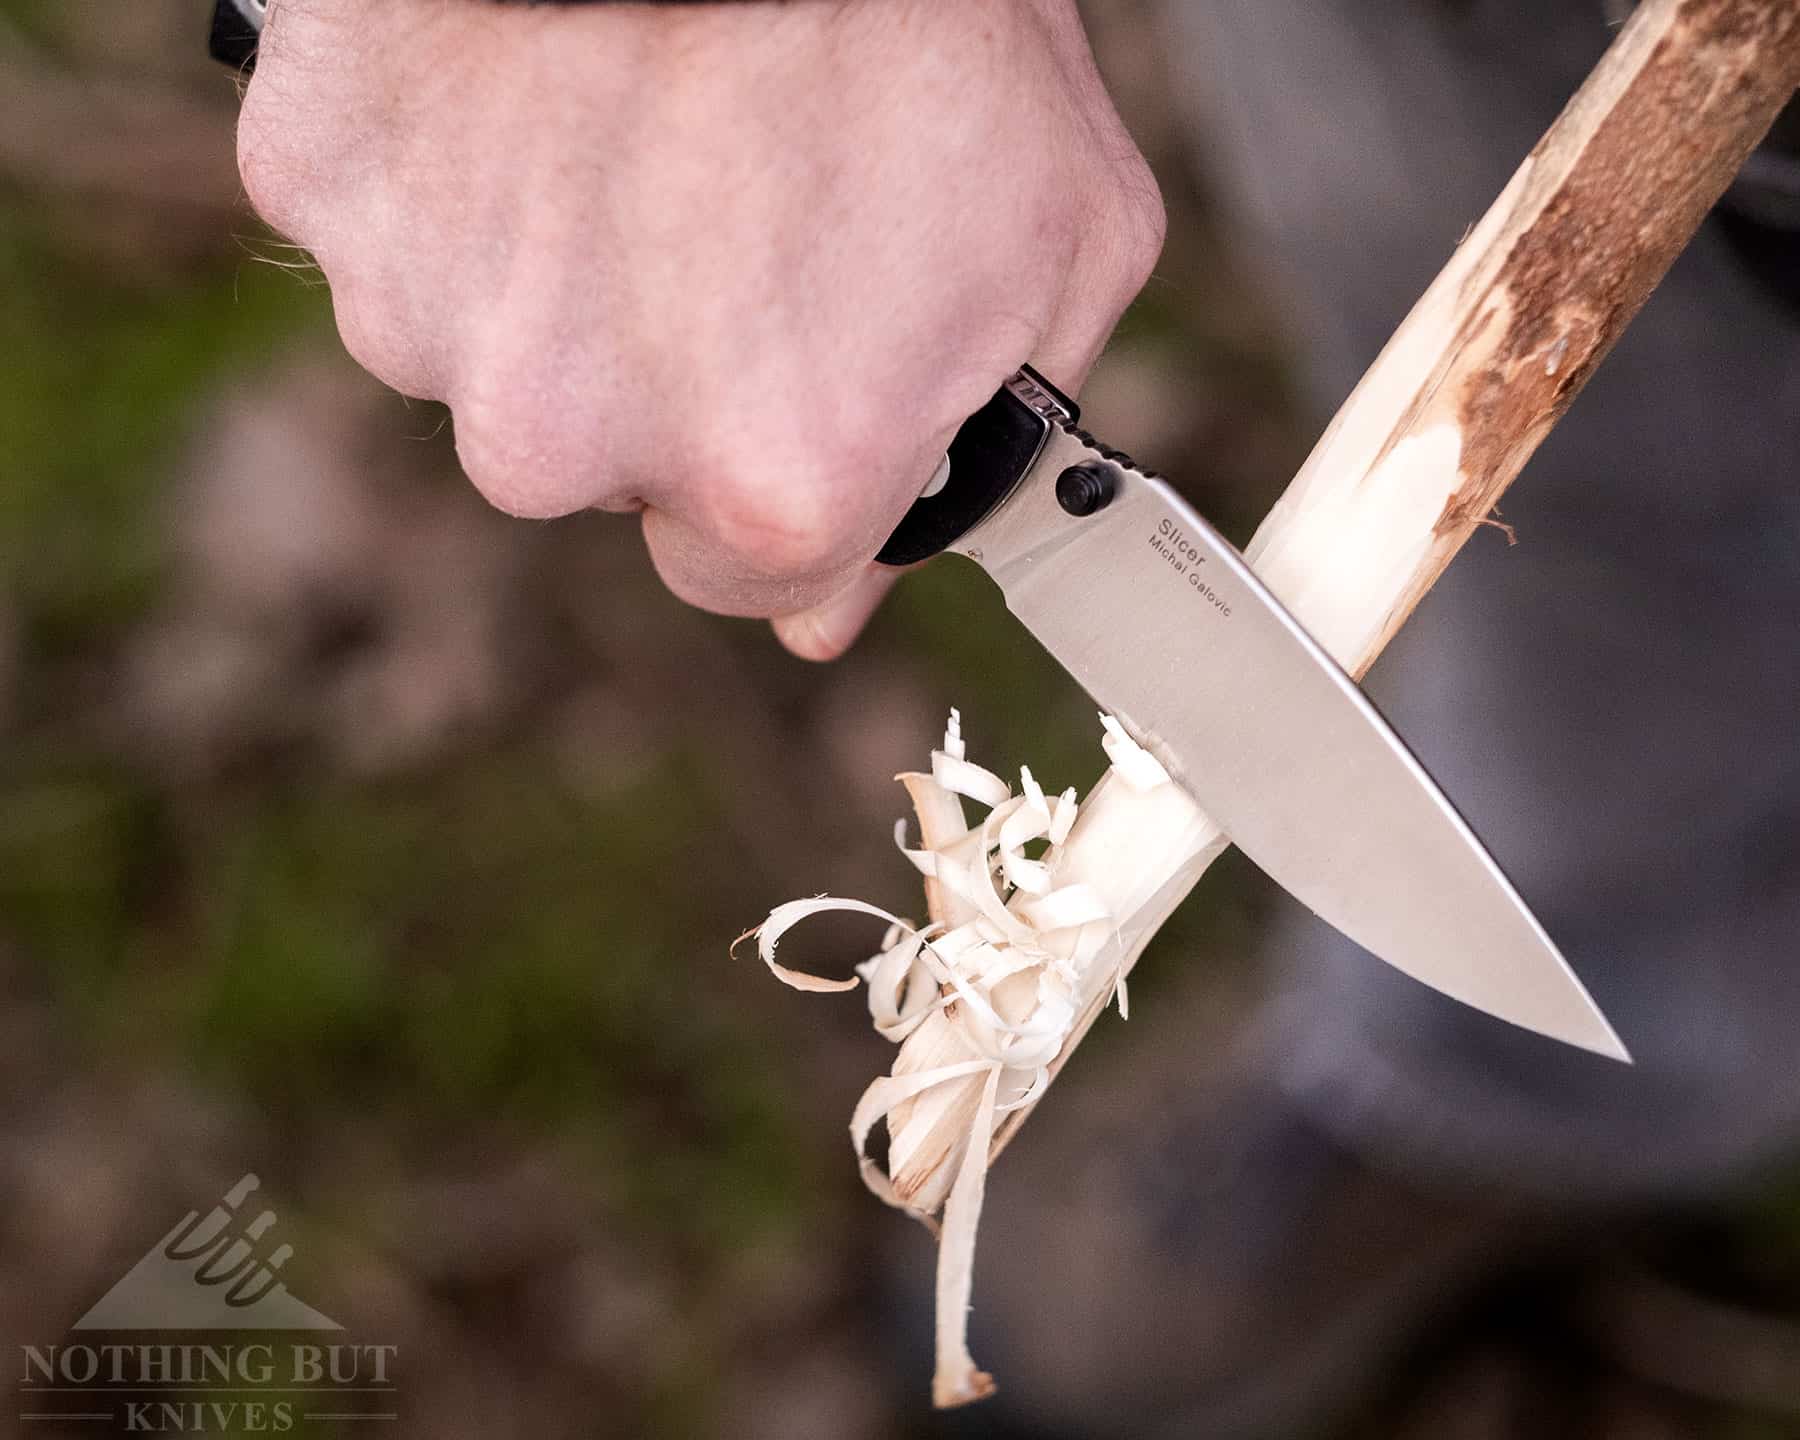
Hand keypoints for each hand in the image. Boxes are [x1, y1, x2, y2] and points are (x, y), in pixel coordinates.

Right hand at [237, 0, 1163, 657]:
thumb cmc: (933, 12)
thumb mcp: (1062, 250)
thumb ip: (963, 457)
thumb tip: (826, 612)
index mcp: (766, 483)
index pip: (750, 576)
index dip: (787, 468)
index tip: (803, 378)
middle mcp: (571, 447)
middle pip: (611, 472)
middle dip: (668, 377)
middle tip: (730, 212)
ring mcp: (426, 317)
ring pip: (497, 355)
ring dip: (560, 275)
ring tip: (645, 128)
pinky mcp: (324, 187)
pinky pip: (402, 232)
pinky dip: (462, 179)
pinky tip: (545, 89)